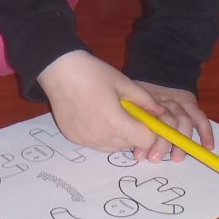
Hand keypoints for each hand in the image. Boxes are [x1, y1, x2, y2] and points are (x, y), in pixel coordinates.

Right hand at [37, 50, 200, 162]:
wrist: (58, 70)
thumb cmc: (92, 73)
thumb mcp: (124, 82)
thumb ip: (145, 100)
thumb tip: (161, 113)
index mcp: (115, 122)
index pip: (145, 140)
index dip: (152, 132)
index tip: (150, 120)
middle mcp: (100, 137)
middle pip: (130, 145)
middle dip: (136, 133)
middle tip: (131, 113)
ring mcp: (85, 140)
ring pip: (113, 147)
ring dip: (120, 136)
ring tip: (113, 114)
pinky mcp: (73, 139)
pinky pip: (96, 144)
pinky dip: (102, 136)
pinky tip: (97, 117)